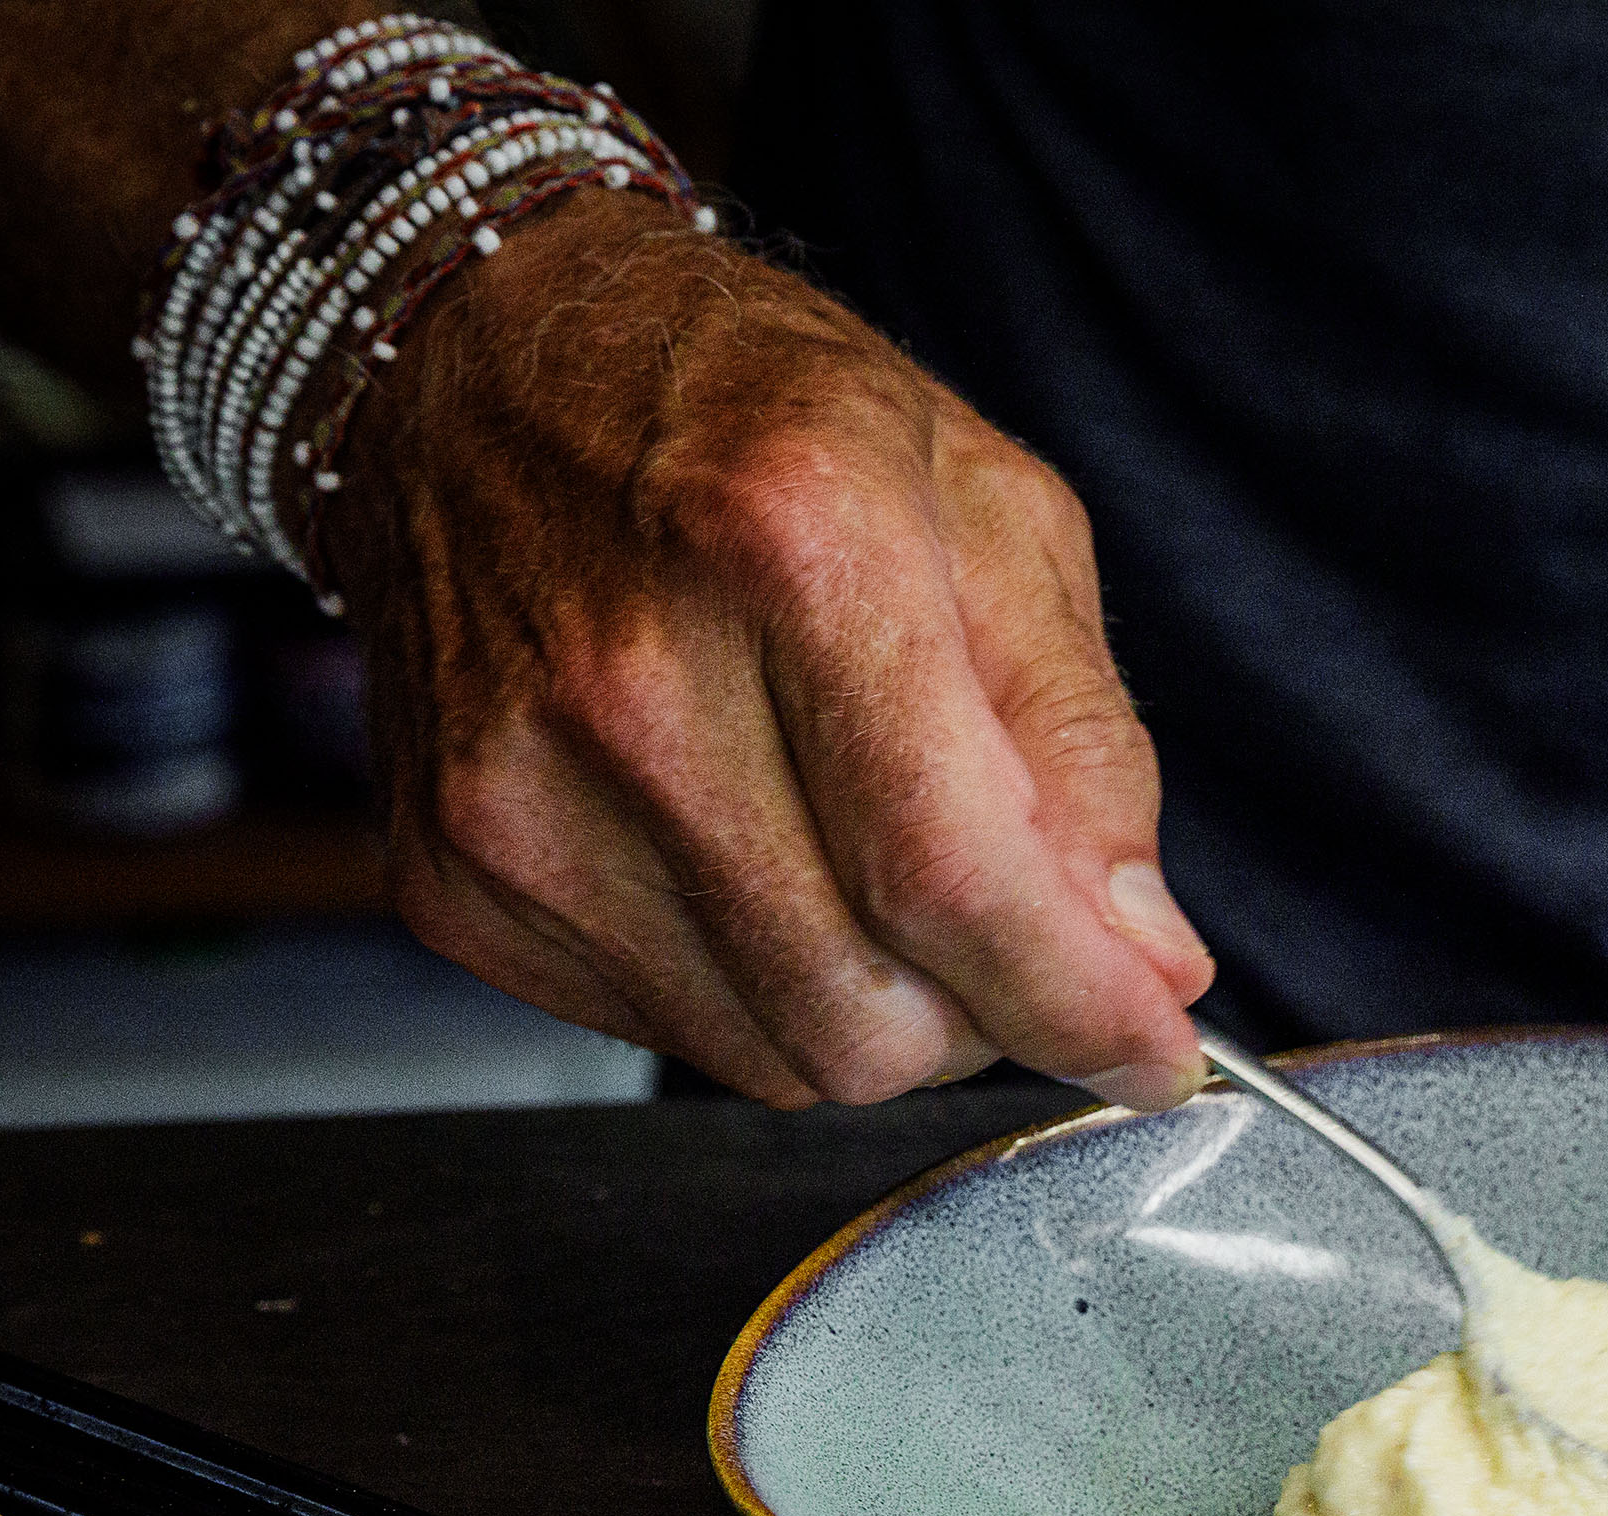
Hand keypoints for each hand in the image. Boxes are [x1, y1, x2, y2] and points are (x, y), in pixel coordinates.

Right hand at [325, 194, 1213, 1108]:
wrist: (468, 364)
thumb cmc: (744, 413)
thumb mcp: (990, 509)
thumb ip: (1087, 744)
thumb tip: (1149, 956)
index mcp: (792, 545)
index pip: (952, 878)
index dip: (1079, 1003)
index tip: (1152, 1049)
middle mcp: (631, 681)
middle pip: (870, 1016)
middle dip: (981, 1010)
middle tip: (995, 915)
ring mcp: (517, 794)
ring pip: (782, 1059)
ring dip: (874, 1010)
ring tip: (860, 863)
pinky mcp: (455, 877)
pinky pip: (678, 1040)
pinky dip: (755, 992)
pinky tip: (743, 857)